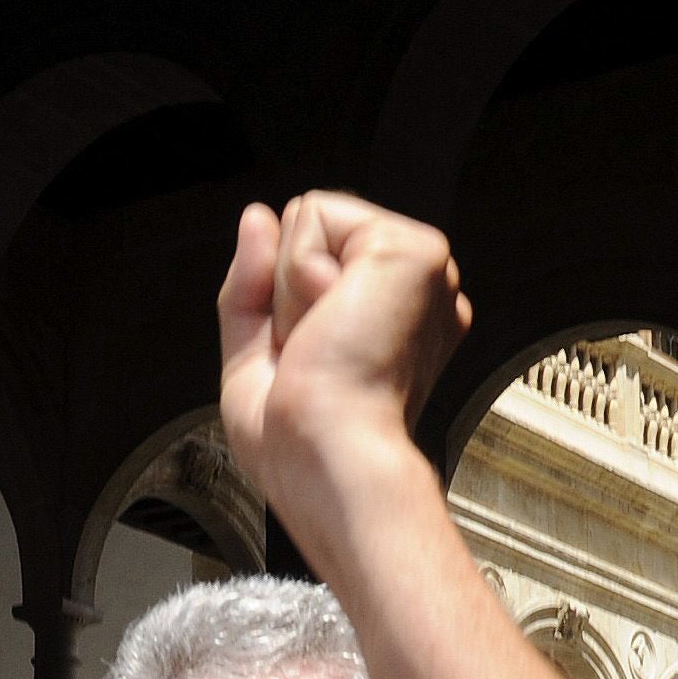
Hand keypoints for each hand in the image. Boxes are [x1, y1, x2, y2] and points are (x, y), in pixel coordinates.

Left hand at [217, 192, 471, 546]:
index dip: (286, 309)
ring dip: (292, 290)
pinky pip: (314, 215)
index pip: (316, 263)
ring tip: (328, 344)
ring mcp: (424, 269)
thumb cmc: (300, 445)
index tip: (312, 366)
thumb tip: (257, 216)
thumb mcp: (255, 358)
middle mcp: (418, 293)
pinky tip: (334, 322)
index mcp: (395, 320)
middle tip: (318, 357)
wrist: (330, 464)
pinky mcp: (415, 249)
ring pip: (308, 221)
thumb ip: (253, 284)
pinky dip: (299, 273)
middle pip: (309, 236)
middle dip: (285, 294)